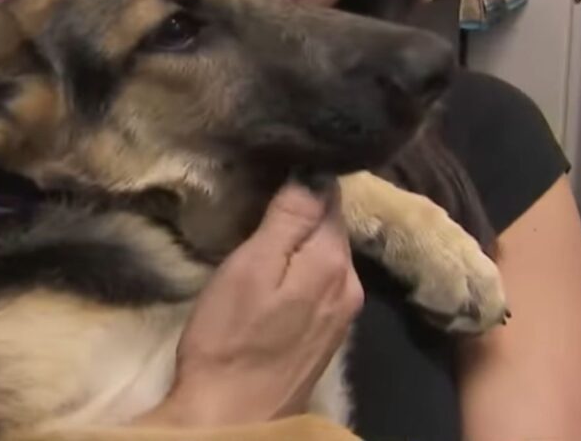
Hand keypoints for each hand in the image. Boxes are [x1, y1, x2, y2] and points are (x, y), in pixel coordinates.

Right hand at [136, 178, 362, 426]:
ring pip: (327, 255)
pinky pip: (322, 282)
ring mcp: (343, 314)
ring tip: (265, 228)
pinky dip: (302, 268)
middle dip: (303, 209)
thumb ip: (288, 219)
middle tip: (262, 194)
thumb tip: (315, 170)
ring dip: (302, 240)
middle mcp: (350, 285)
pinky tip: (277, 270)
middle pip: (332, 227)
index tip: (275, 166)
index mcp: (333, 263)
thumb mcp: (251, 268)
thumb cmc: (230, 339)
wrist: (231, 418)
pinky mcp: (328, 335)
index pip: (331, 198)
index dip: (304, 178)